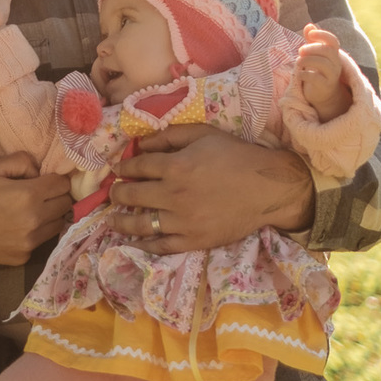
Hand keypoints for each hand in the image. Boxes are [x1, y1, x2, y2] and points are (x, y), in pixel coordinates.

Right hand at [0, 154, 72, 272]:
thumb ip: (20, 161)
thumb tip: (39, 170)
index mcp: (28, 196)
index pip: (62, 184)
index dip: (55, 178)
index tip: (44, 178)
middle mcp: (35, 221)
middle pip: (66, 204)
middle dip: (56, 195)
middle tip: (39, 193)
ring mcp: (30, 242)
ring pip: (58, 224)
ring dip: (50, 214)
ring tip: (30, 210)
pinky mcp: (24, 257)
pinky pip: (41, 240)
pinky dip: (36, 232)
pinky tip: (17, 227)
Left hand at [106, 124, 315, 252]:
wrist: (268, 189)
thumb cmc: (236, 156)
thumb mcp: (204, 134)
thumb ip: (170, 136)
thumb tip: (142, 145)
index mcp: (175, 167)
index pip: (137, 168)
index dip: (123, 169)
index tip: (117, 171)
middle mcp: (173, 195)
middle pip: (132, 196)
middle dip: (117, 194)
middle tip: (113, 194)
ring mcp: (182, 221)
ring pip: (141, 224)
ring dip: (121, 222)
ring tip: (112, 220)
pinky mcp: (193, 241)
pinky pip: (161, 246)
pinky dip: (143, 245)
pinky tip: (133, 242)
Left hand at [297, 24, 351, 121]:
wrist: (323, 95)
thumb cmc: (317, 71)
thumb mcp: (314, 55)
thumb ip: (311, 41)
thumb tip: (309, 25)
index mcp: (333, 54)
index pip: (332, 40)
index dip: (322, 35)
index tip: (310, 34)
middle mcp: (335, 63)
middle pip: (327, 51)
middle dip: (312, 48)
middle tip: (300, 51)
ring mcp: (332, 75)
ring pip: (323, 64)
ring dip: (307, 61)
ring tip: (298, 62)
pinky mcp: (326, 86)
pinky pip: (316, 78)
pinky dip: (304, 74)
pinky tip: (299, 74)